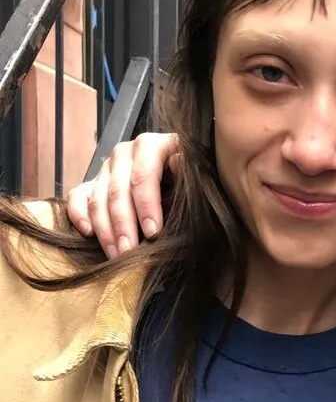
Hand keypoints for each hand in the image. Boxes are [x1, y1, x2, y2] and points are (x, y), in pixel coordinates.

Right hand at [66, 133, 180, 257]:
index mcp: (151, 146)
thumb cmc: (187, 182)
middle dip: (123, 225)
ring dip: (105, 230)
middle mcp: (124, 153)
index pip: (143, 175)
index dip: (147, 205)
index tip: (153, 233)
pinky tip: (88, 234)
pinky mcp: (91, 183)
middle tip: (129, 253)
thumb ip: (188, 171)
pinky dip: (79, 215)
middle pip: (117, 191)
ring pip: (97, 199)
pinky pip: (77, 197)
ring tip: (116, 255)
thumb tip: (178, 162)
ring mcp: (105, 168)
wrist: (175, 179)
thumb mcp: (193, 176)